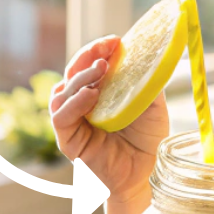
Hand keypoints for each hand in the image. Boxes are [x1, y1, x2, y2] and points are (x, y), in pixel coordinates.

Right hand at [49, 36, 168, 204]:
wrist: (149, 173)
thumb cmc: (148, 140)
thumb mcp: (152, 103)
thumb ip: (146, 80)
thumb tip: (148, 52)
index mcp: (98, 91)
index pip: (89, 63)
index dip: (97, 49)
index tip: (114, 40)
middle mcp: (81, 104)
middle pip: (71, 73)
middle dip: (86, 57)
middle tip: (106, 51)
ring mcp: (73, 122)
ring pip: (61, 92)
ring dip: (79, 78)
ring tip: (100, 71)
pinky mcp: (68, 141)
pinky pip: (61, 118)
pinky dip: (74, 104)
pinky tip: (91, 96)